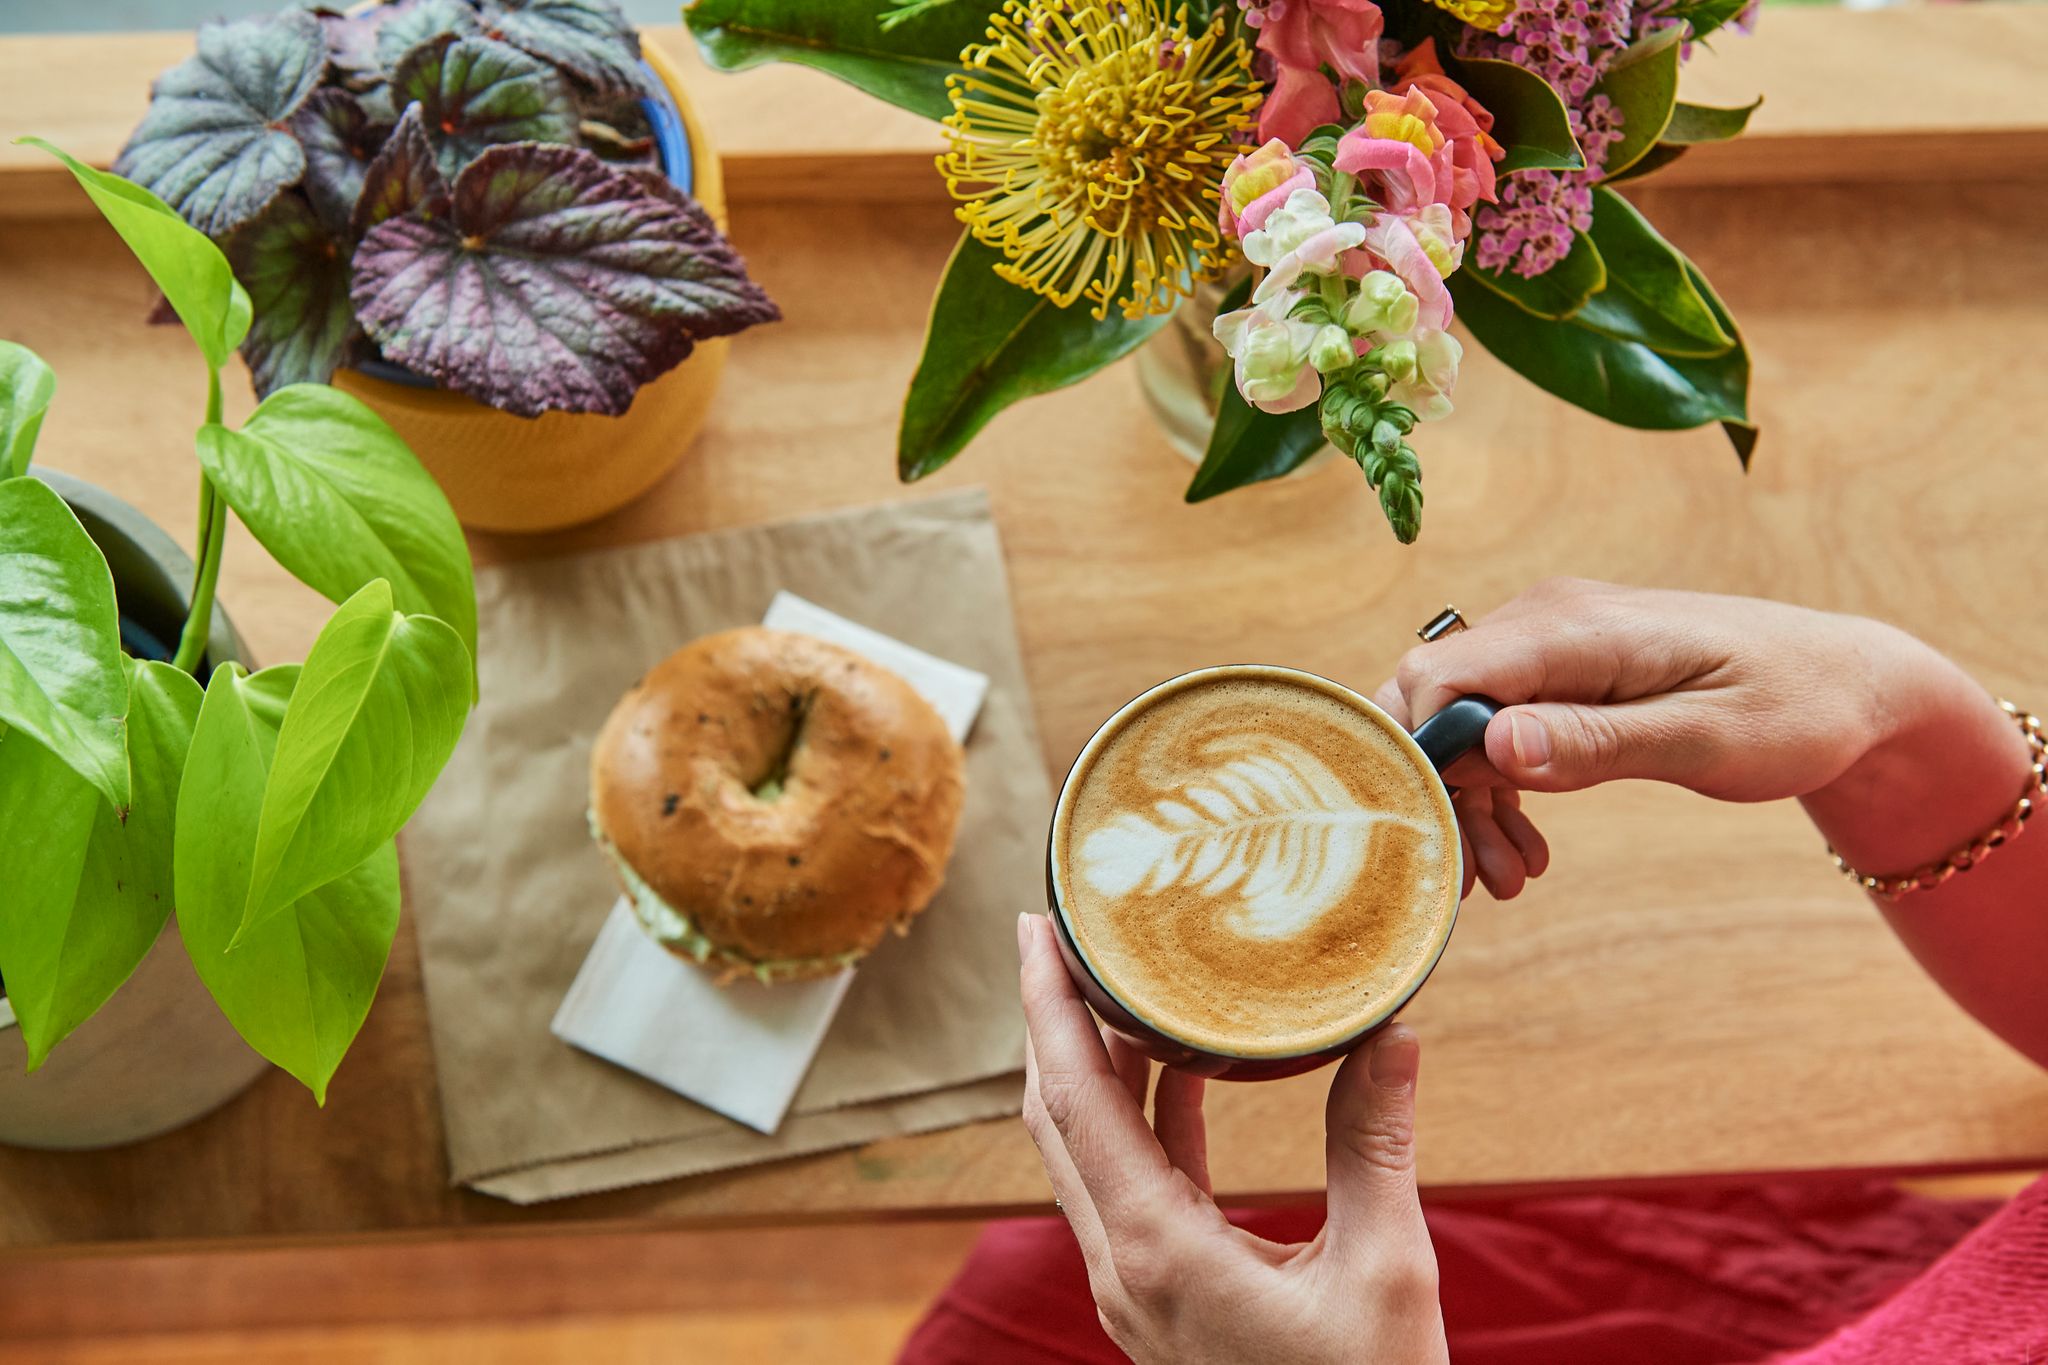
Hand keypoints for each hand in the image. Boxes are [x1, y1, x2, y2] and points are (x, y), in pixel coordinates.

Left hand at [1015, 913, 1447, 1364]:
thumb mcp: (1386, 1271)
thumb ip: (1375, 1147)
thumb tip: (1393, 1033)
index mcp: (1156, 1251)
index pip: (1073, 1101)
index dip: (1049, 1006)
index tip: (1037, 928)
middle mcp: (1124, 1266)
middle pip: (1056, 1118)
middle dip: (1052, 1019)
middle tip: (1062, 930)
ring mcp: (1136, 1288)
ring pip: (1086, 1152)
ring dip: (1095, 1065)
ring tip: (1120, 981)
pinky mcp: (1165, 1299)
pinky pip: (1132, 1186)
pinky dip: (1145, 1118)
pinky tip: (1181, 1068)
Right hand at [1374, 578, 1959, 897]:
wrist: (1849, 684)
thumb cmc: (1795, 709)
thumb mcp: (1705, 740)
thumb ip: (1596, 743)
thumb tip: (1492, 745)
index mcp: (1575, 629)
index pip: (1439, 676)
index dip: (1415, 756)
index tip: (1436, 838)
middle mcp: (1546, 621)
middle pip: (1433, 702)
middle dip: (1438, 794)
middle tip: (1475, 882)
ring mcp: (1549, 643)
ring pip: (1458, 723)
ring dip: (1469, 805)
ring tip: (1509, 881)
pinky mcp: (1559, 671)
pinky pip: (1494, 727)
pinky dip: (1497, 790)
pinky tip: (1524, 848)